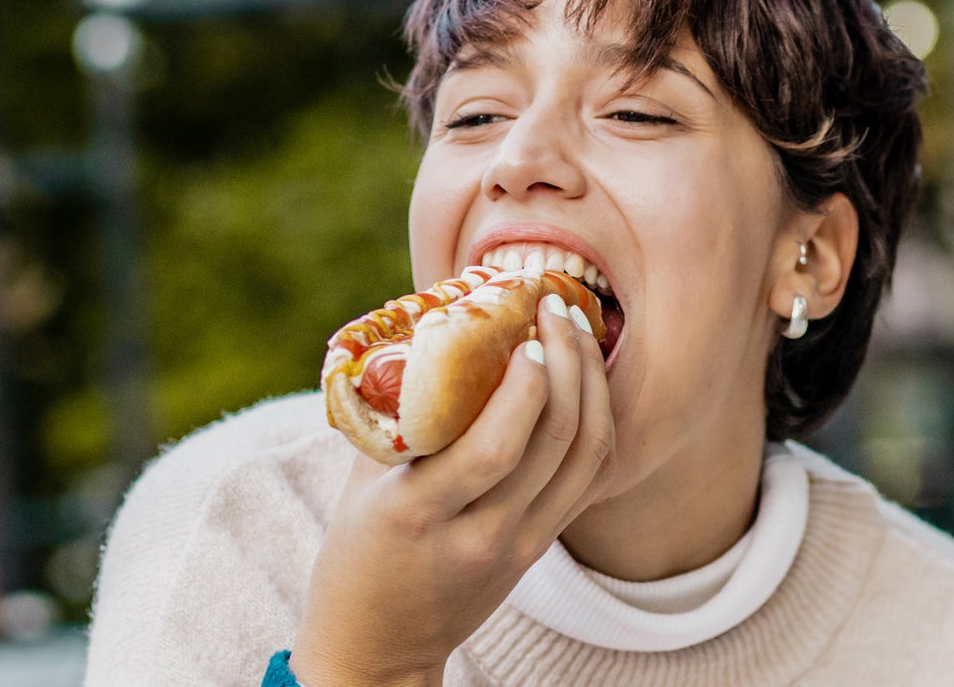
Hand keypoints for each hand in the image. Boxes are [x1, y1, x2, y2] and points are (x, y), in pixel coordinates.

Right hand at [290, 295, 613, 686]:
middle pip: (554, 443)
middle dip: (569, 363)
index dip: (525, 386)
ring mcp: (519, 547)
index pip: (495, 447)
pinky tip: (588, 380)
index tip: (527, 332)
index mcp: (418, 514)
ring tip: (580, 330)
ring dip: (593, 385)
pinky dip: (596, 422)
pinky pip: (588, 478)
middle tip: (559, 306)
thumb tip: (427, 327)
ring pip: (585, 458)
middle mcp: (480, 535)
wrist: (378, 646)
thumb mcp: (360, 481)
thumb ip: (395, 414)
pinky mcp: (540, 550)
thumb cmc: (356, 551)